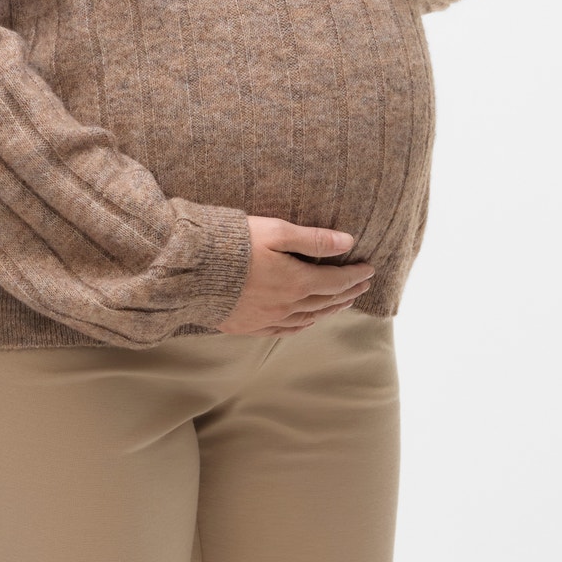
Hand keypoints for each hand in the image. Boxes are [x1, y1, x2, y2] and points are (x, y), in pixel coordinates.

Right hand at [215, 217, 374, 336]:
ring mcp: (269, 318)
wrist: (191, 270)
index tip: (370, 269)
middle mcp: (287, 305)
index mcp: (296, 282)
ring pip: (310, 317)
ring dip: (330, 309)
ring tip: (343, 301)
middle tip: (363, 284)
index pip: (336, 280)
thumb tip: (348, 242)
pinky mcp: (250, 326)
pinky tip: (309, 321)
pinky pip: (287, 330)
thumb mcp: (275, 231)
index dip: (355, 275)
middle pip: (327, 300)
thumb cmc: (233, 243)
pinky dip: (305, 324)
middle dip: (348, 291)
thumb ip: (313, 239)